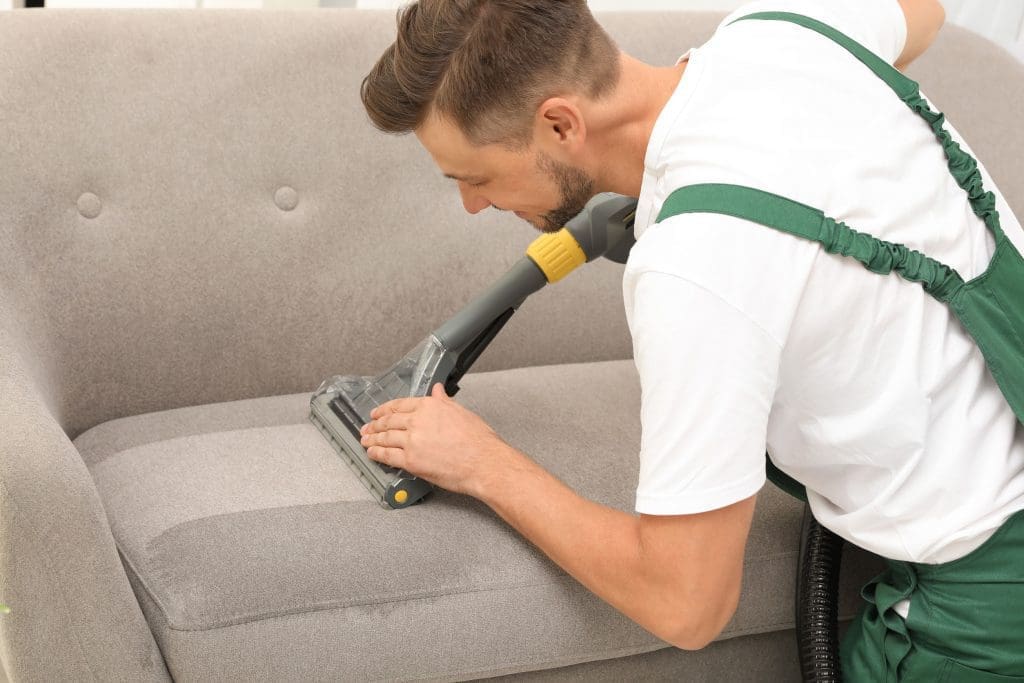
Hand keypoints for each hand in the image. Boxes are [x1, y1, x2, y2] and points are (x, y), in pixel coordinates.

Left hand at [359, 383, 509, 495]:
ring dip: (372, 439)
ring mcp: (412, 441)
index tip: (378, 412)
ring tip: (365, 440)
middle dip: (374, 424)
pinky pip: (387, 456)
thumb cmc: (478, 441)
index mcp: (429, 406)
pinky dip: (376, 454)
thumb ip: (444, 401)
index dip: (384, 409)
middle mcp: (418, 421)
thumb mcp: (461, 412)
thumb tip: (437, 390)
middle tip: (367, 427)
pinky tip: (372, 453)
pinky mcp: (410, 460)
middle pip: (388, 421)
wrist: (484, 462)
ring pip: (385, 438)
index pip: (400, 405)